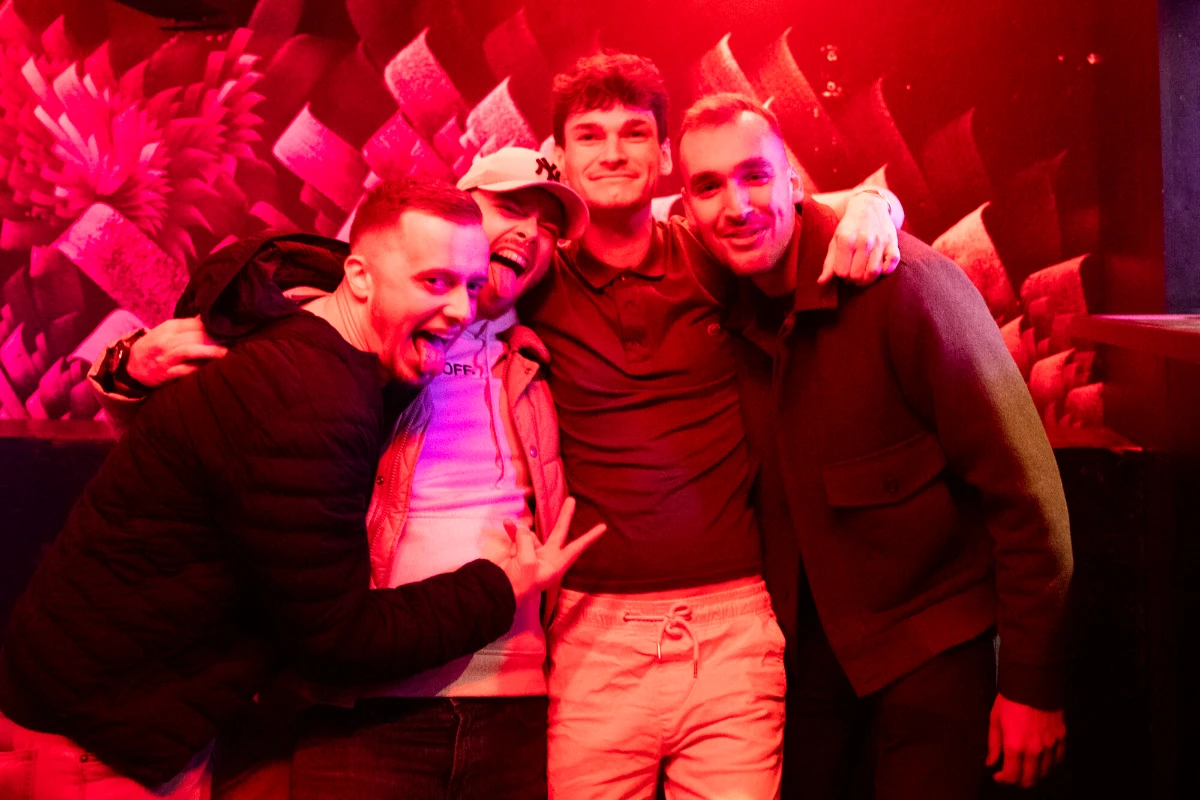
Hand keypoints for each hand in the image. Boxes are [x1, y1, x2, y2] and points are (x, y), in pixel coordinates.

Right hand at [127, 316, 227, 386]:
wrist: (131, 367)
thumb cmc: (154, 347)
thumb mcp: (166, 332)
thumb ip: (187, 327)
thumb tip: (209, 318)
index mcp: (167, 328)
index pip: (193, 323)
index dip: (212, 326)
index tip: (228, 328)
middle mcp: (165, 342)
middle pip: (194, 336)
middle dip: (214, 338)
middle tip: (232, 340)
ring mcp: (166, 359)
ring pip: (190, 351)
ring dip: (210, 351)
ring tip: (225, 352)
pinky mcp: (167, 374)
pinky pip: (186, 370)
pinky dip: (200, 367)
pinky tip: (212, 366)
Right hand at [488, 498, 606, 602]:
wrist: (497, 593)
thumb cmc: (519, 584)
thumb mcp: (527, 562)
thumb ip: (527, 542)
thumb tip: (521, 529)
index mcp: (556, 564)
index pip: (576, 548)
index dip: (589, 537)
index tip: (603, 527)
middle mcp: (547, 558)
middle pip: (558, 533)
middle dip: (564, 517)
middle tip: (572, 500)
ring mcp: (532, 554)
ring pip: (530, 535)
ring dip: (521, 531)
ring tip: (512, 534)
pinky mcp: (518, 553)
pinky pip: (517, 537)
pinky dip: (512, 530)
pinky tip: (506, 523)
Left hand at [819, 192, 899, 285]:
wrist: (869, 205)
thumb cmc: (849, 226)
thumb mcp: (835, 240)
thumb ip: (829, 262)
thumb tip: (821, 282)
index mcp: (846, 239)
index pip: (842, 272)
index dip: (841, 275)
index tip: (843, 271)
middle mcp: (863, 240)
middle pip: (857, 275)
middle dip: (853, 279)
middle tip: (853, 274)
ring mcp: (879, 241)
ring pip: (874, 272)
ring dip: (867, 279)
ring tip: (863, 276)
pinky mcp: (892, 242)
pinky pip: (893, 262)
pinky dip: (886, 270)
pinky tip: (880, 270)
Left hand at [987, 693, 1066, 786]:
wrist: (1033, 682)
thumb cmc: (1009, 700)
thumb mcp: (995, 720)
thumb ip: (993, 745)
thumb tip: (990, 763)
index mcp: (1015, 746)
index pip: (1012, 776)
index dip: (1003, 780)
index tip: (998, 775)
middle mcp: (1034, 750)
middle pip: (1030, 779)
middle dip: (1018, 781)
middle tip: (1012, 775)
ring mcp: (1050, 745)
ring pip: (1045, 772)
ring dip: (1034, 775)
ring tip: (1025, 769)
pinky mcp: (1061, 738)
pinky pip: (1058, 760)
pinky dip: (1050, 764)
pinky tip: (1042, 760)